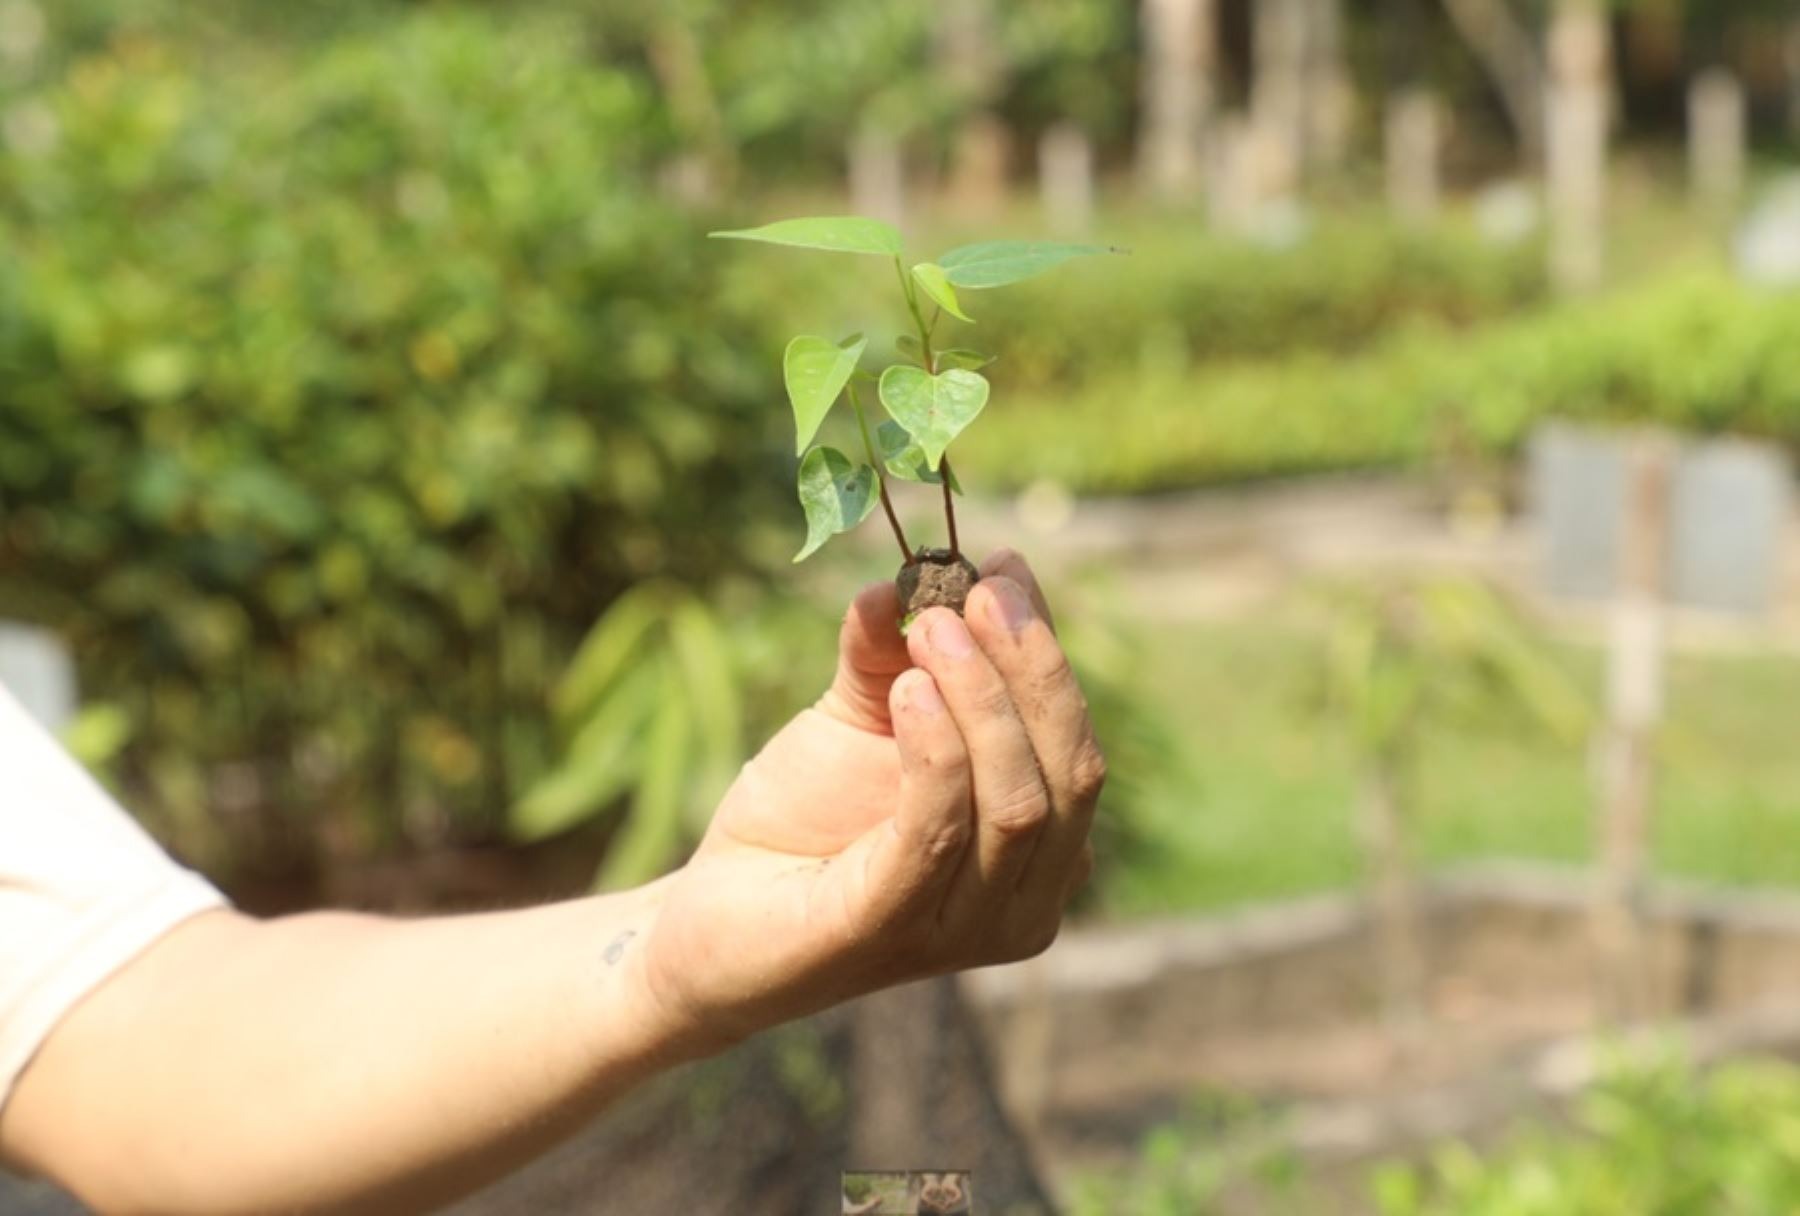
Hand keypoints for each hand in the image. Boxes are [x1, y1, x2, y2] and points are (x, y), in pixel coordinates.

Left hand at [640, 550, 1104, 1047]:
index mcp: (1042, 855)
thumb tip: (906, 579)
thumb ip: (892, 654)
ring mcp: (961, 933)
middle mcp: (1023, 904)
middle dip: (1029, 670)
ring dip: (980, 700)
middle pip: (1070, 774)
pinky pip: (938, 835)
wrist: (712, 914)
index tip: (1003, 569)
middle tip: (975, 592)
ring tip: (931, 630)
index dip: (1045, 655)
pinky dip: (936, 755)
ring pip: (1017, 804)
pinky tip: (909, 693)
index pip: (1075, 747)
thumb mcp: (862, 720)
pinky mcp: (887, 933)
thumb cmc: (802, 821)